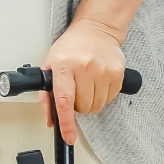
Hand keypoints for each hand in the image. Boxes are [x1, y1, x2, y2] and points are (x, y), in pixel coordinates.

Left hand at [41, 18, 126, 144]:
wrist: (96, 27)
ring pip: (96, 106)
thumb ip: (47, 94)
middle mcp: (84, 67)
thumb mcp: (51, 64)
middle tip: (76, 89)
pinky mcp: (117, 73)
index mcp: (64, 65)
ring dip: (90, 101)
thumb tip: (51, 119)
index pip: (64, 101)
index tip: (68, 136)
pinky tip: (98, 80)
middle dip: (78, 104)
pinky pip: (109, 99)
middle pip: (82, 107)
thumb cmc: (72, 46)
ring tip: (87, 83)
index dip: (66, 123)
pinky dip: (102, 95)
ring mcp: (102, 70)